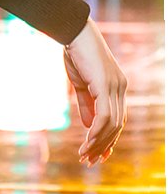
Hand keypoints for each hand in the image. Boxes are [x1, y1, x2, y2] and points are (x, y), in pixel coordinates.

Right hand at [63, 17, 127, 166]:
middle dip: (103, 145)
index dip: (109, 138)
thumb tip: (88, 126)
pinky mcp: (106, 85)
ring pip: (112, 123)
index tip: (98, 154)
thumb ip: (87, 104)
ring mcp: (115, 87)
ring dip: (97, 142)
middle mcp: (120, 88)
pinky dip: (96, 131)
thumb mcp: (81, 83)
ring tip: (84, 155)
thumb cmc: (76, 54)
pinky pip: (104, 115)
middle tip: (89, 161)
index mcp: (117, 87)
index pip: (117, 119)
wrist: (73, 32)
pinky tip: (87, 141)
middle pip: (117, 125)